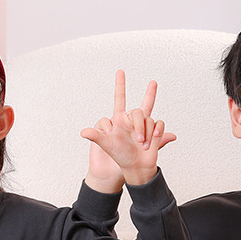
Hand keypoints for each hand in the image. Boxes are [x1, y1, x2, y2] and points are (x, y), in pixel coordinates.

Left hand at [81, 70, 174, 187]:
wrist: (136, 167)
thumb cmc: (120, 156)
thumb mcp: (106, 145)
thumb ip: (96, 136)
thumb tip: (82, 132)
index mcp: (120, 120)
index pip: (120, 99)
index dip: (120, 85)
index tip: (120, 71)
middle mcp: (133, 121)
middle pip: (142, 105)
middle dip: (150, 94)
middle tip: (153, 83)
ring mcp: (145, 126)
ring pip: (148, 117)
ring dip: (144, 131)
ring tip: (141, 143)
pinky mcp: (156, 131)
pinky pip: (158, 124)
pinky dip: (156, 132)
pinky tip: (151, 141)